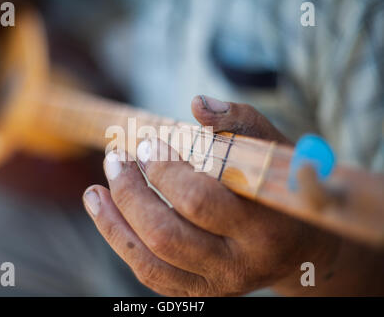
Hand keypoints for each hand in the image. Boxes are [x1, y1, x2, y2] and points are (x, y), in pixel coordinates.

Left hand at [83, 95, 341, 295]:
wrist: (300, 247)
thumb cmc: (283, 191)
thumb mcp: (274, 152)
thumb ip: (240, 123)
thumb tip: (197, 104)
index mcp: (263, 227)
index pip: (199, 201)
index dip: (164, 169)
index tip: (149, 141)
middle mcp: (238, 265)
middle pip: (166, 234)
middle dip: (132, 191)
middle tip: (117, 158)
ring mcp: (216, 285)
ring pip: (150, 260)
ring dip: (114, 220)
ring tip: (97, 188)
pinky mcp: (198, 292)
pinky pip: (149, 273)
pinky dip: (119, 240)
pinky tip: (104, 210)